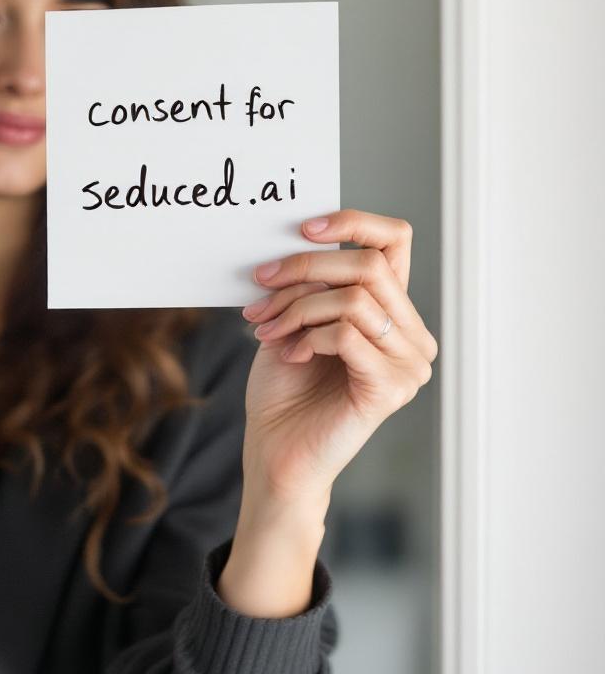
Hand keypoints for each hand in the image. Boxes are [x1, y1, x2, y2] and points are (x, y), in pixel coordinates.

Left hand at [240, 208, 437, 509]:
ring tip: (266, 328)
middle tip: (260, 285)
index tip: (302, 228)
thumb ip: (311, 283)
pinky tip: (290, 355)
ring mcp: (408, 364)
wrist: (275, 452)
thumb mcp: (294, 319)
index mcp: (392, 311)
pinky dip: (307, 337)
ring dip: (296, 307)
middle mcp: (412, 335)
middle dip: (304, 268)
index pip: (395, 240)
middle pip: (368, 265)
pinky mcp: (390, 389)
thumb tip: (298, 238)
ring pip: (353, 298)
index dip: (354, 222)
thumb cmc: (284, 388)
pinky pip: (347, 335)